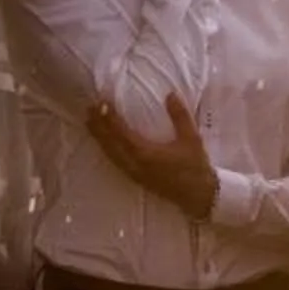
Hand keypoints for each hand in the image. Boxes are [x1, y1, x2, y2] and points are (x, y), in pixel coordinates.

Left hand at [88, 93, 219, 219]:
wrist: (198, 195)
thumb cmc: (195, 166)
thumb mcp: (191, 138)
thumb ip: (180, 116)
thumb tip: (170, 94)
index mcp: (145, 153)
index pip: (121, 132)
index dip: (109, 117)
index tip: (103, 102)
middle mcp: (134, 164)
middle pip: (109, 143)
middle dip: (98, 125)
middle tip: (90, 108)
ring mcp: (132, 172)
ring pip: (109, 153)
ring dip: (98, 137)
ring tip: (90, 122)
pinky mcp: (134, 178)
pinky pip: (114, 161)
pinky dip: (106, 149)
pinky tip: (103, 143)